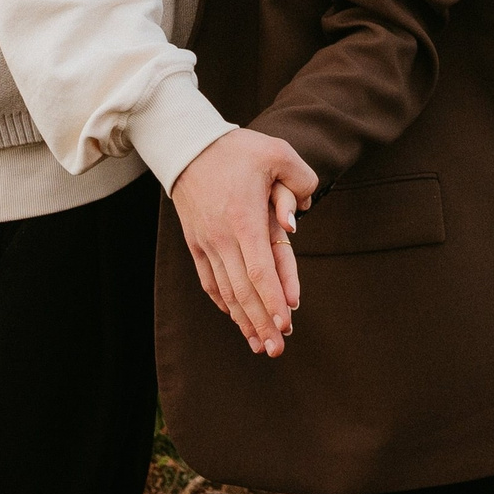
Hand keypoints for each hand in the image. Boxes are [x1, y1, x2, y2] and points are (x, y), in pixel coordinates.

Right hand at [170, 129, 315, 356]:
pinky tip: (235, 318)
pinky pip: (209, 280)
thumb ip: (300, 177)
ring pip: (226, 291)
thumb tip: (306, 205)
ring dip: (244, 320)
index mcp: (244, 219)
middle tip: (278, 348)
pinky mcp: (196, 242)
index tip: (286, 323)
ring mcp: (206, 242)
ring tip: (260, 345)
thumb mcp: (276, 151)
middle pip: (243, 290)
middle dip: (262, 322)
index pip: (261, 270)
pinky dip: (223, 302)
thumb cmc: (237, 149)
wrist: (187, 145)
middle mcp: (223, 237)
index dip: (273, 300)